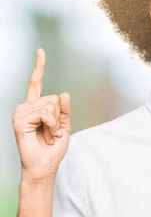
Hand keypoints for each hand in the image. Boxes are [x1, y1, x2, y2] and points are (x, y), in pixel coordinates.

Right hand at [12, 49, 71, 186]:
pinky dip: (51, 126)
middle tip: (53, 132)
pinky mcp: (18, 119)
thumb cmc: (52, 148)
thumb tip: (63, 93)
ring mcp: (20, 112)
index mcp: (35, 107)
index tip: (40, 51)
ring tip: (49, 135)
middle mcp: (26, 107)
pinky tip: (45, 136)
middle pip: (53, 98)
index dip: (39, 66)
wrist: (44, 165)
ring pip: (50, 105)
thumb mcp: (65, 126)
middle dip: (60, 117)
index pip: (35, 83)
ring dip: (56, 123)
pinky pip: (45, 113)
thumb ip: (65, 109)